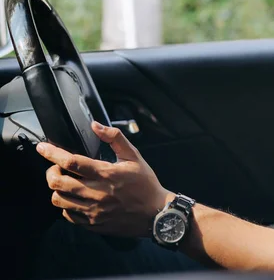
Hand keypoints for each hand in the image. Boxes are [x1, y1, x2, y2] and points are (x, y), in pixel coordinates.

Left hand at [36, 121, 171, 237]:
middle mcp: (96, 193)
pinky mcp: (92, 223)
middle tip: (56, 166)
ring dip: (57, 188)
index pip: (71, 162)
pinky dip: (66, 205)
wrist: (155, 213)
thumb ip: (115, 138)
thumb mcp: (134, 156)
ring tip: (65, 181)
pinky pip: (68, 215)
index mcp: (106, 174)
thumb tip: (95, 126)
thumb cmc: (145, 183)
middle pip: (58, 183)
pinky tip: (74, 198)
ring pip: (59, 200)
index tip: (43, 148)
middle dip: (50, 171)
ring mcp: (93, 211)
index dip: (52, 153)